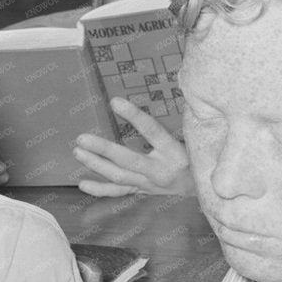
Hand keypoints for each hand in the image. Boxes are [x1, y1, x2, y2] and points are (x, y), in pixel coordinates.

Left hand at [74, 98, 193, 196]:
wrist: (202, 190)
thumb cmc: (196, 158)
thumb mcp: (192, 138)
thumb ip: (175, 120)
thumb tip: (161, 89)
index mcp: (175, 152)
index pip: (153, 131)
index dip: (135, 116)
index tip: (115, 101)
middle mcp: (161, 171)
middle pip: (129, 160)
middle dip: (104, 150)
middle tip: (82, 138)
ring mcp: (149, 184)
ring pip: (119, 177)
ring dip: (97, 165)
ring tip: (78, 152)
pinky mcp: (142, 191)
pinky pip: (119, 192)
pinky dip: (100, 190)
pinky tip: (83, 184)